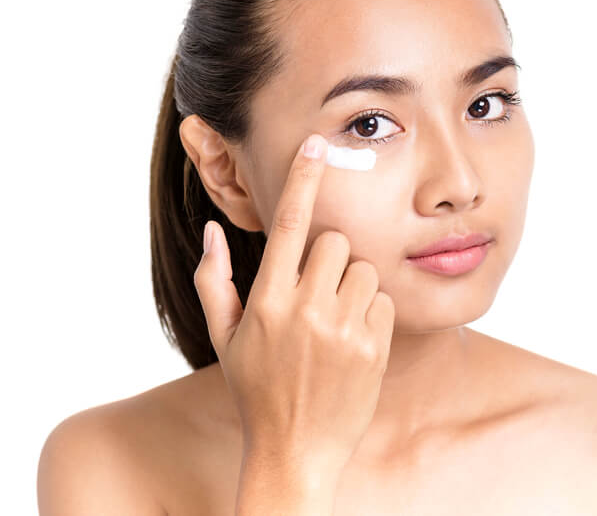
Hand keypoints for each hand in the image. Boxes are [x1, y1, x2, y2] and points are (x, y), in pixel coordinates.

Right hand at [193, 133, 394, 476]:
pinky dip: (372, 312)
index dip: (303, 178)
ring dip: (353, 285)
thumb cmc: (256, 390)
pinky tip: (352, 341)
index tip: (317, 144)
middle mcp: (305, 309)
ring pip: (365, 268)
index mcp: (266, 300)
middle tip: (317, 292)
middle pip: (336, 241)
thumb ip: (214, 280)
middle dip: (329, 257)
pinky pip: (384, 300)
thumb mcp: (224, 339)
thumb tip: (212, 230)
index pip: (287, 224)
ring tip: (334, 321)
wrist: (296, 451)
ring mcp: (343, 329)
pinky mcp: (374, 346)